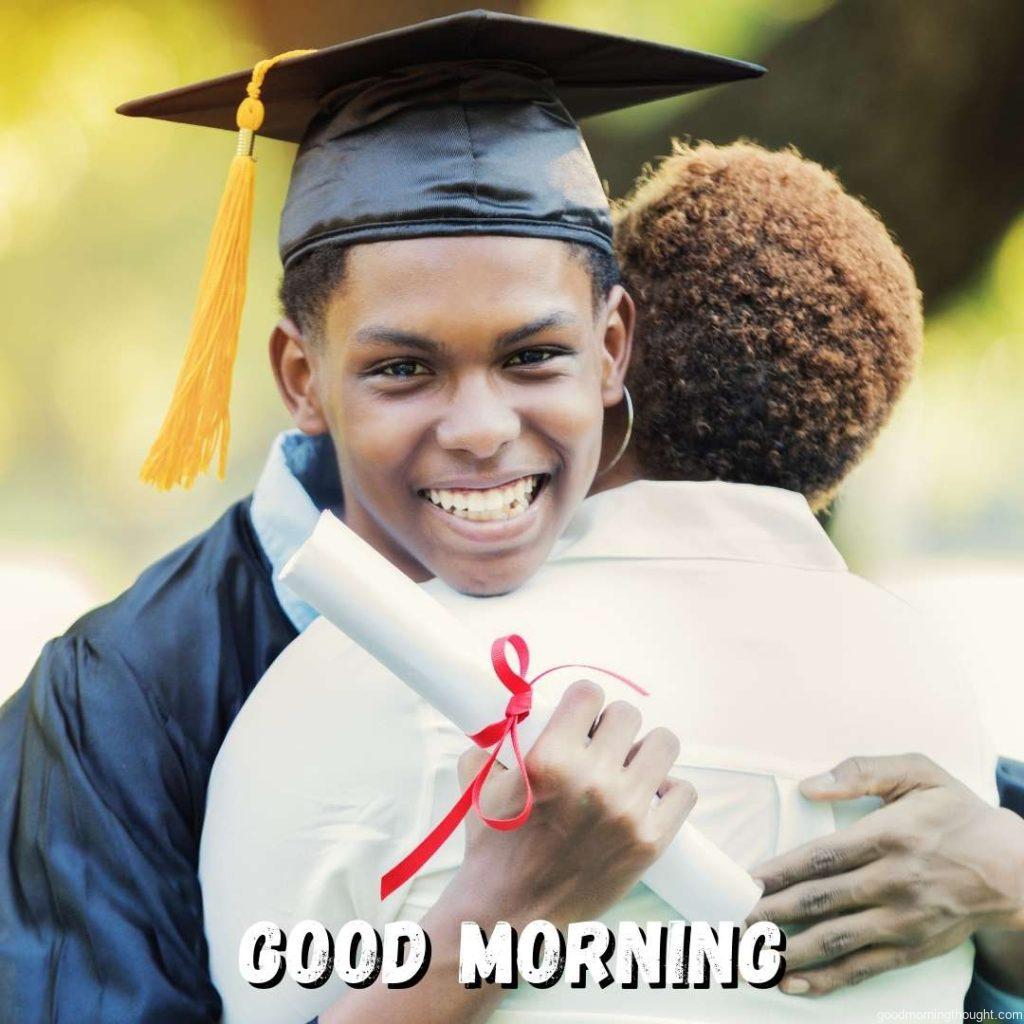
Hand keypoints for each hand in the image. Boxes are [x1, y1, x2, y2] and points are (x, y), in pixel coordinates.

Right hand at [454, 679, 695, 928]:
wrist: (510, 914)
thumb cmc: (493, 848)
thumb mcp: (479, 786)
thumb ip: (493, 744)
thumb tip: (510, 717)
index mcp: (550, 759)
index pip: (589, 692)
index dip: (583, 701)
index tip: (580, 716)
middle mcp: (592, 779)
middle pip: (628, 714)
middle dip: (612, 725)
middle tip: (601, 745)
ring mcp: (626, 811)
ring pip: (663, 744)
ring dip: (645, 750)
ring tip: (629, 766)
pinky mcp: (649, 841)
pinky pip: (683, 791)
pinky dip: (668, 790)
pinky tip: (647, 796)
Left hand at [745, 753, 1023, 996]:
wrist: (1016, 871)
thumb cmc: (959, 814)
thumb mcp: (918, 772)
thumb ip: (862, 771)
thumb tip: (809, 785)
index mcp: (889, 836)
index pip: (822, 857)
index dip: (781, 871)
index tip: (748, 881)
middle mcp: (894, 882)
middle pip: (821, 901)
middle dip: (772, 913)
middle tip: (735, 920)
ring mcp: (903, 920)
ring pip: (836, 939)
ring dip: (789, 950)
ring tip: (751, 955)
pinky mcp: (912, 948)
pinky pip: (863, 967)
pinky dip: (826, 979)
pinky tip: (793, 983)